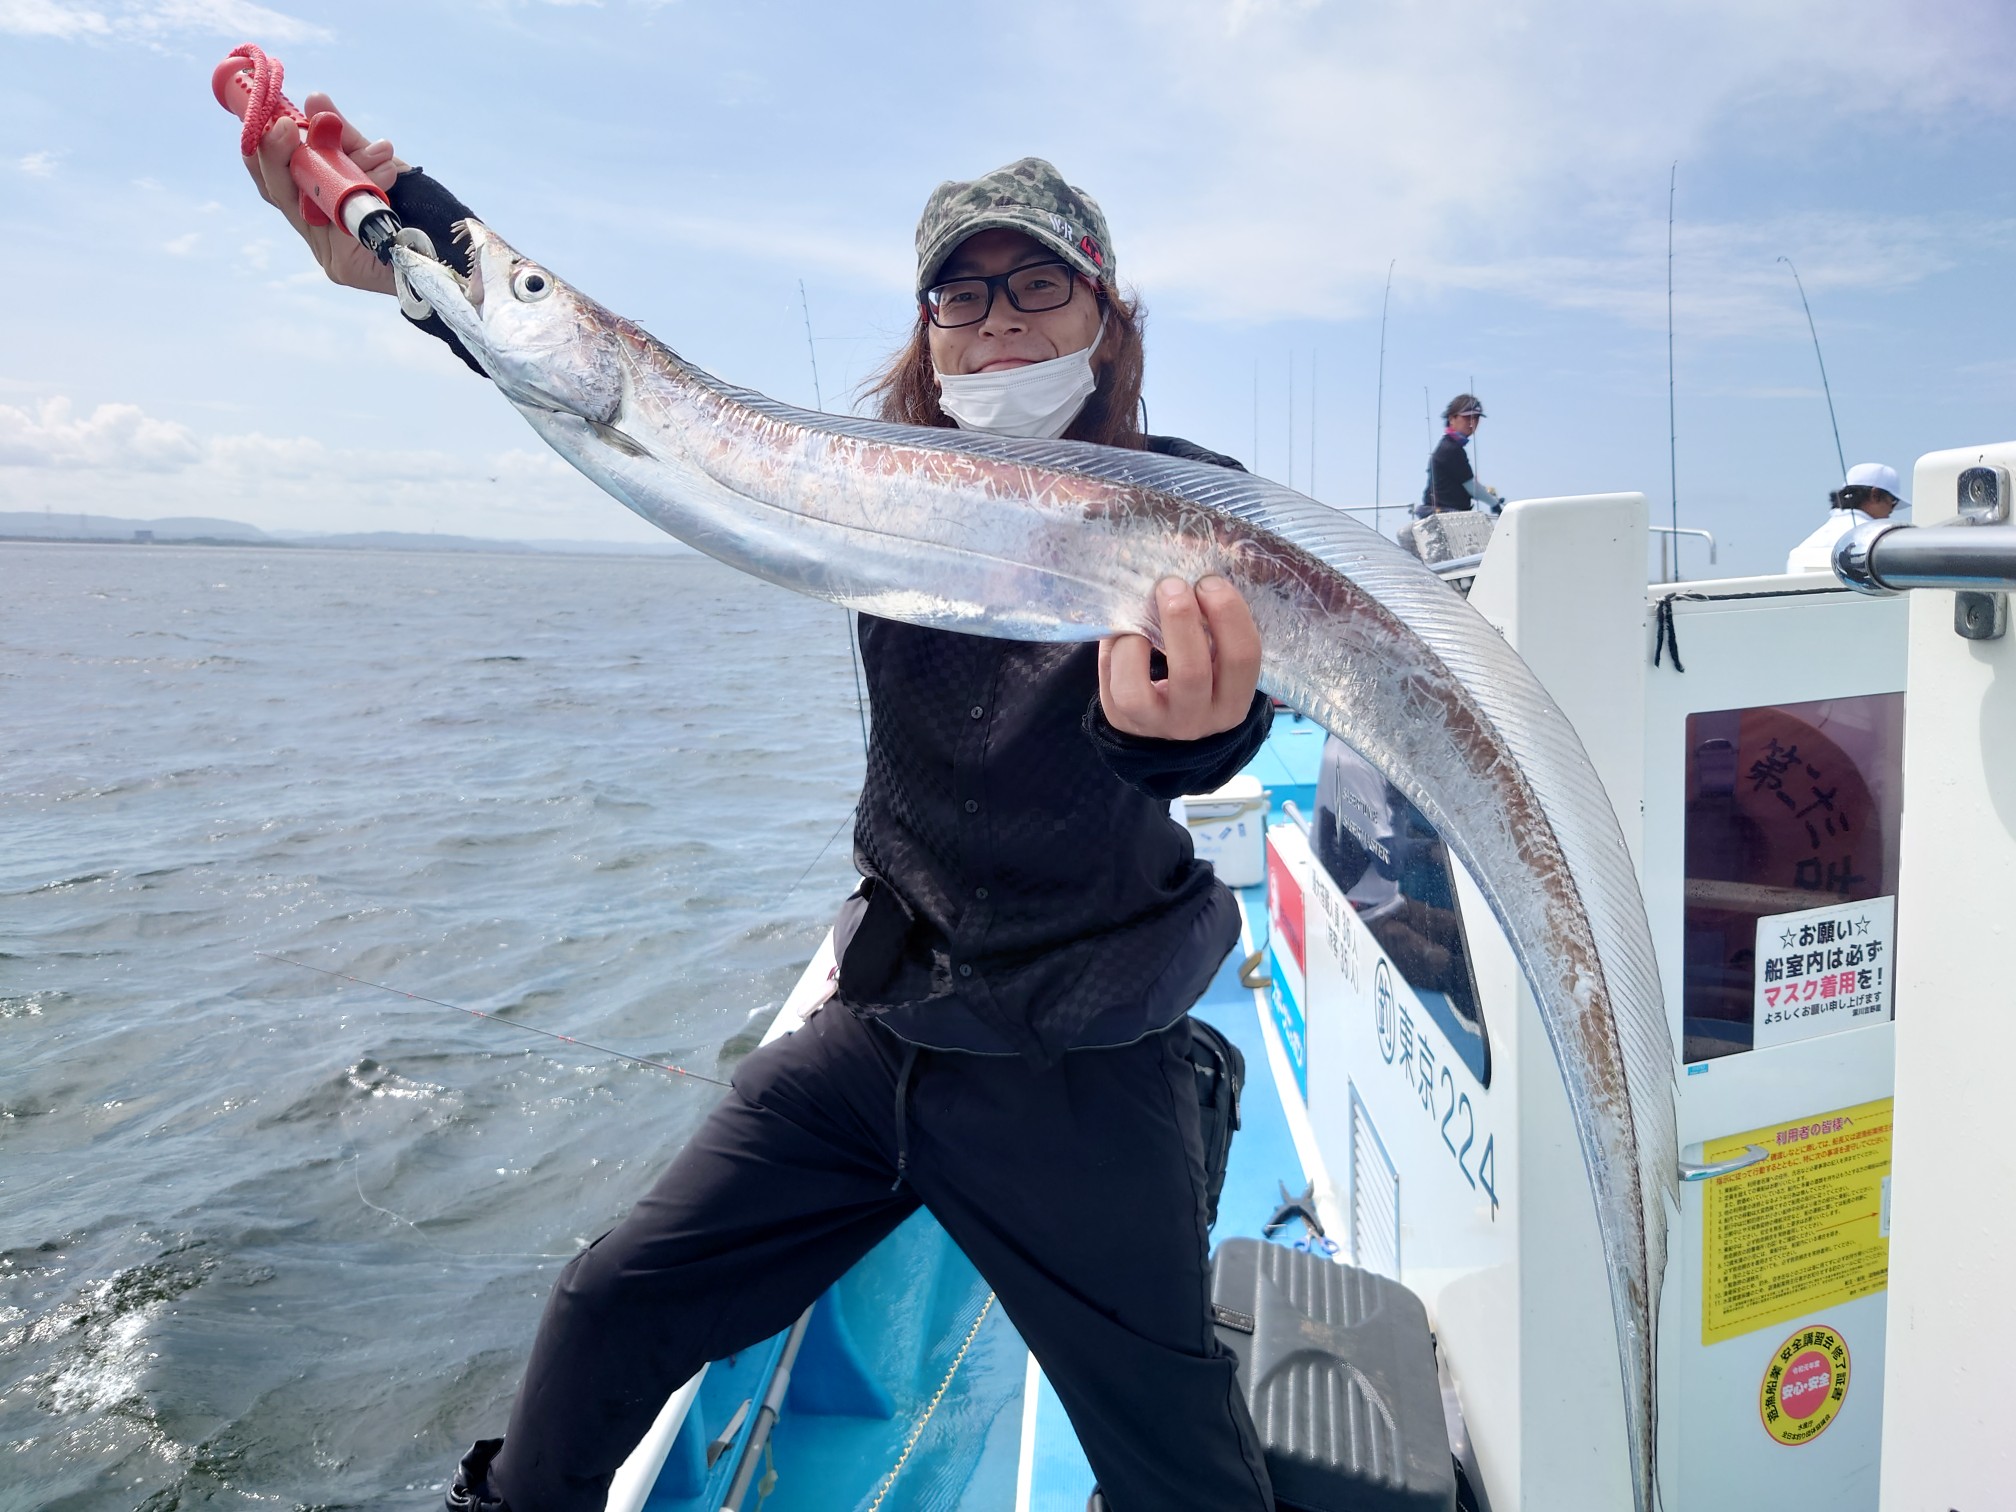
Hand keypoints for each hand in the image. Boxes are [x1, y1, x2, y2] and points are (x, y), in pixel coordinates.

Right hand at [242, 91, 406, 296]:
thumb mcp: (377, 164)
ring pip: (308, 203)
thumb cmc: (418, 208)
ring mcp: (327, 252)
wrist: (455, 251)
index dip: (262, 150)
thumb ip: (345, 139)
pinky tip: (386, 175)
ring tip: (376, 152)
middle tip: (286, 124)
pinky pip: (341, 219)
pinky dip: (363, 190)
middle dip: (279, 155)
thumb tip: (314, 100)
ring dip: (340, 169)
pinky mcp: (342, 266)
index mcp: (316, 206)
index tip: (265, 116)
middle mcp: (316, 231)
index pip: (276, 178)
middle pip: (278, 192)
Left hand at [1099, 575, 1261, 740]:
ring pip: (1138, 691)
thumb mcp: (1217, 657)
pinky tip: (1124, 630)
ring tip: (1141, 610)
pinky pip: (1114, 686)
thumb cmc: (1199, 669)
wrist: (1166, 716)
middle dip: (1180, 619)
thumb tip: (1192, 565)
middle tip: (1171, 585)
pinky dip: (1116, 650)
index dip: (1228, 613)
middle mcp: (1199, 720)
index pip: (1243, 657)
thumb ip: (1213, 624)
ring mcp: (1156, 725)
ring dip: (1136, 640)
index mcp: (1233, 699)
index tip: (1209, 582)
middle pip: (1192, 672)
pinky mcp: (1123, 721)